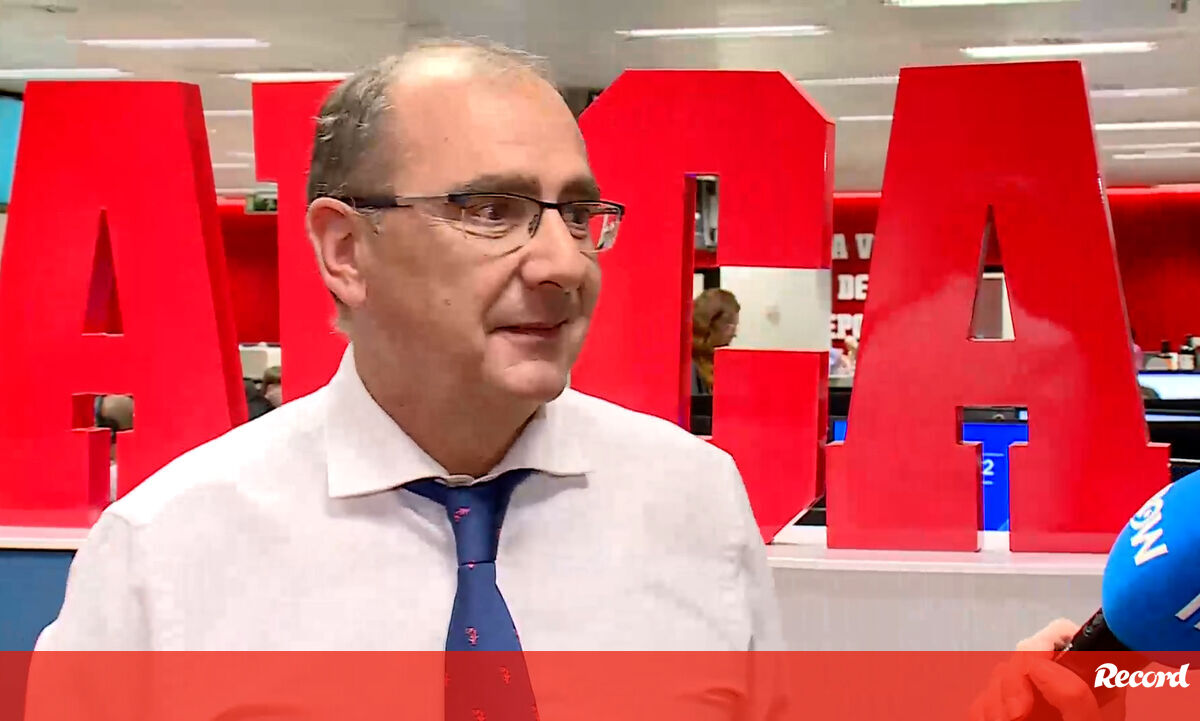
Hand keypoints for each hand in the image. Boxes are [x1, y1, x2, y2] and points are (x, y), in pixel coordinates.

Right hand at [970, 619, 1102, 720]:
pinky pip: (983, 701)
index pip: (1060, 634)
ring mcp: (1031, 694)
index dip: (1043, 645)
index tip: (1035, 672)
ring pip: (998, 676)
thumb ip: (1074, 696)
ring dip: (996, 702)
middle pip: (1022, 654)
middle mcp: (1059, 678)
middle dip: (1013, 682)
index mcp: (1090, 673)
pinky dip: (984, 714)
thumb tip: (1038, 666)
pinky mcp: (1008, 711)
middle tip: (1017, 715)